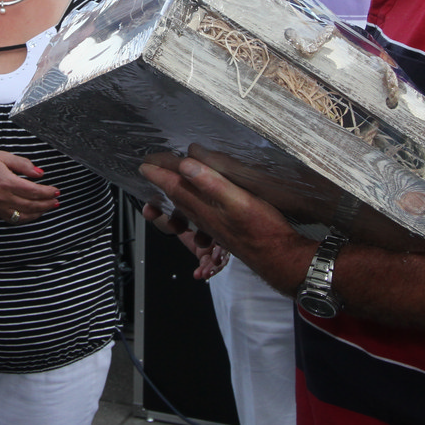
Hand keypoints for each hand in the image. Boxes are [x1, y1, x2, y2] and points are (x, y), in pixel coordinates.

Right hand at [0, 149, 59, 223]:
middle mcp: (2, 196)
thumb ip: (22, 164)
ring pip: (24, 214)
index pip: (32, 191)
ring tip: (50, 206)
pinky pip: (14, 219)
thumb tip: (39, 173)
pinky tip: (35, 213)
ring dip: (40, 212)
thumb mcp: (1, 155)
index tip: (56, 190)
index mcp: (6, 181)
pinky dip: (27, 218)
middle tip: (57, 199)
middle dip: (47, 203)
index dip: (47, 192)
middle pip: (31, 204)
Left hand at [138, 151, 302, 283]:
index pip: (175, 187)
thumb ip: (211, 183)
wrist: (280, 259)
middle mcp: (206, 218)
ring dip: (175, 196)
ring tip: (167, 185)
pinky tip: (197, 205)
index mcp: (206, 208)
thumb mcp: (238, 201)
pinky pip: (200, 216)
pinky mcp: (225, 231)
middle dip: (161, 184)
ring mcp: (215, 226)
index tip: (145, 165)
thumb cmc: (263, 232)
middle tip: (150, 171)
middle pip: (177, 198)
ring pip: (187, 209)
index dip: (159, 174)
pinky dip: (191, 206)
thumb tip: (187, 165)